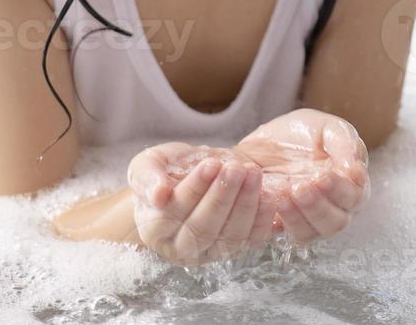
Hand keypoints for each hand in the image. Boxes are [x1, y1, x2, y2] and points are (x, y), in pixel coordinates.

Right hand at [126, 142, 273, 265]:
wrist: (191, 176)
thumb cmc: (165, 171)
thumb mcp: (147, 164)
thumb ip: (146, 177)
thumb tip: (158, 194)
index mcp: (154, 230)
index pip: (172, 214)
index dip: (193, 189)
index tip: (211, 164)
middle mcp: (180, 248)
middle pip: (203, 229)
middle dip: (222, 196)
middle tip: (236, 168)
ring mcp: (210, 252)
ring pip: (230, 236)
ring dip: (246, 203)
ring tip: (253, 173)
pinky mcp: (235, 248)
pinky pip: (251, 239)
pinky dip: (262, 218)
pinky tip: (268, 194)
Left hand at [234, 109, 370, 245]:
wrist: (265, 138)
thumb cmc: (302, 133)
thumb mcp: (327, 127)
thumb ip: (345, 143)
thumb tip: (354, 169)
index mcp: (348, 185)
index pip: (355, 197)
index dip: (343, 189)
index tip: (328, 174)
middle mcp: (331, 207)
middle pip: (336, 222)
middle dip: (320, 206)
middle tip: (303, 185)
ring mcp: (304, 219)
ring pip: (310, 234)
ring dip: (299, 217)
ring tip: (286, 192)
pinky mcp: (278, 224)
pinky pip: (278, 235)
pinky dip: (276, 220)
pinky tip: (272, 199)